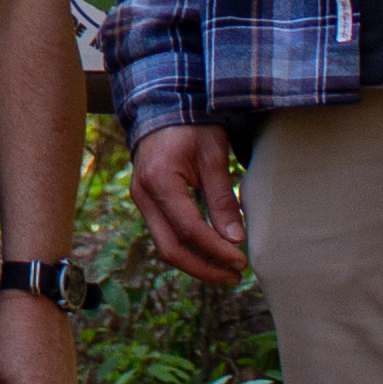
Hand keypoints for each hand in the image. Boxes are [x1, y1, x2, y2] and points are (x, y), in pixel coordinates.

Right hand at [128, 124, 245, 288]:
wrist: (163, 107)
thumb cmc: (191, 126)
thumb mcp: (213, 157)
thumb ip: (222, 199)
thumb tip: (236, 240)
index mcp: (159, 181)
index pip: (189, 230)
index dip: (216, 250)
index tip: (241, 261)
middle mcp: (143, 196)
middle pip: (171, 249)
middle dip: (204, 269)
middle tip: (234, 276)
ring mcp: (141, 201)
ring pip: (166, 247)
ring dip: (196, 264)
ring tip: (226, 271)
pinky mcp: (147, 203)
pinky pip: (165, 235)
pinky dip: (188, 250)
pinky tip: (211, 255)